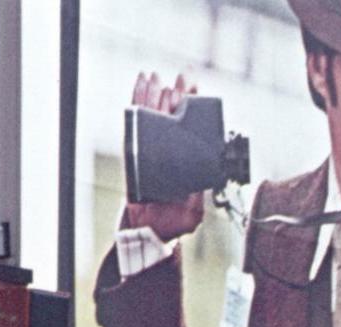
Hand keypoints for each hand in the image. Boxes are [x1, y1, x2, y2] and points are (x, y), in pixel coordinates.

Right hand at [121, 72, 206, 242]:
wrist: (147, 235)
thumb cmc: (172, 224)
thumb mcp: (195, 211)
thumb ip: (201, 194)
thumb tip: (208, 175)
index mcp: (185, 161)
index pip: (190, 128)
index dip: (192, 107)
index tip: (193, 88)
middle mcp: (167, 153)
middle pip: (170, 116)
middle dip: (174, 94)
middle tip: (179, 76)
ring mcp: (149, 153)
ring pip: (151, 117)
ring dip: (153, 95)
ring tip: (154, 76)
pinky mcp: (132, 157)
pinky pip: (132, 128)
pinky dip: (134, 107)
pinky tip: (137, 90)